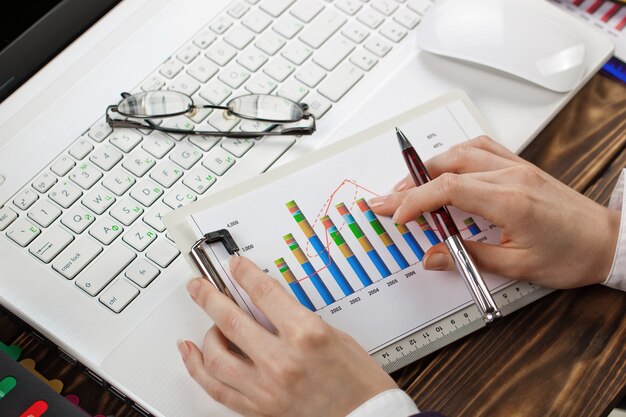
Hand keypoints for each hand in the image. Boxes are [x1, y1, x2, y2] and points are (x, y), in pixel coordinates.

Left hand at [178, 256, 396, 416]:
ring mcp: (267, 388)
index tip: (235, 266)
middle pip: (231, 320)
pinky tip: (190, 354)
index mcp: (306, 335)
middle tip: (198, 286)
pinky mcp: (259, 409)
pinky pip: (217, 388)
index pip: (263, 293)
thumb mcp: (334, 335)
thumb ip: (297, 320)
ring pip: (216, 356)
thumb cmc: (359, 382)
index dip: (244, 274)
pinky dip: (198, 369)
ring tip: (207, 324)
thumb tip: (266, 307)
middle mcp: (282, 361)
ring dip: (205, 333)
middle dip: (209, 297)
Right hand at [370, 136, 619, 288]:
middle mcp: (510, 176)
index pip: (448, 189)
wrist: (607, 241)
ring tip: (409, 185)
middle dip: (411, 184)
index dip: (415, 200)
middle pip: (447, 168)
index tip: (396, 214)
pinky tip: (445, 165)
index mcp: (509, 201)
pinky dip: (456, 153)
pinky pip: (482, 147)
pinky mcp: (521, 166)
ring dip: (429, 166)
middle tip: (388, 200)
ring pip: (462, 152)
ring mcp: (516, 167)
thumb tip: (432, 256)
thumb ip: (468, 257)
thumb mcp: (517, 267)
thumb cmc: (570, 256)